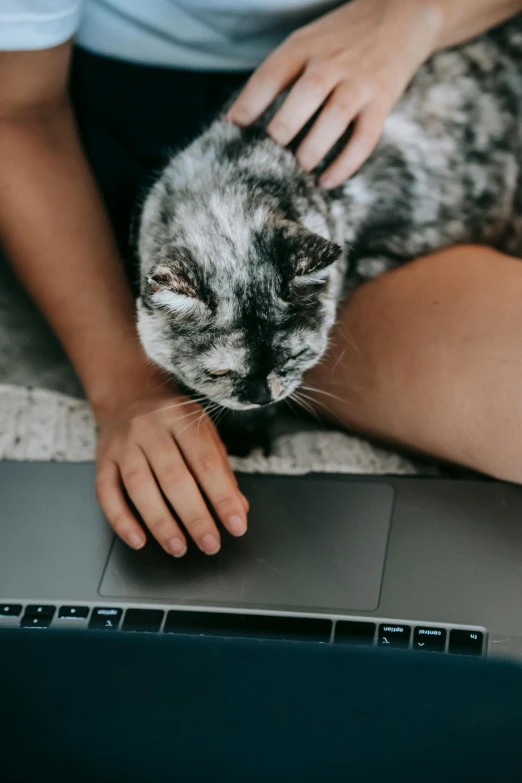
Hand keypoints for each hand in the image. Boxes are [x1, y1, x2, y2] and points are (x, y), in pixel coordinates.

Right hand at [94, 382, 248, 556]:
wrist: (127, 396)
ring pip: (139, 487)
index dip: (222, 497)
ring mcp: (123, 444)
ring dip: (160, 523)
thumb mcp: (202, 431)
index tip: (236, 524)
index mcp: (182, 418)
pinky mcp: (102, 460)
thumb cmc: (172, 420)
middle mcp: (149, 429)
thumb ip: (220, 468)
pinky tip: (139, 540)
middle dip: (195, 517)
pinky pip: (106, 493)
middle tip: (210, 544)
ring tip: (178, 547)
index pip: (206, 462)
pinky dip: (121, 520)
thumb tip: (238, 507)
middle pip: (173, 477)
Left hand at [227, 0, 440, 187]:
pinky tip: (325, 182)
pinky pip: (364, 139)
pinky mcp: (381, 101)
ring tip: (297, 172)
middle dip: (282, 132)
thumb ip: (278, 76)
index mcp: (303, 47)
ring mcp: (358, 82)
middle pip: (303, 99)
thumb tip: (239, 121)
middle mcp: (331, 63)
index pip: (269, 77)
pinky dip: (345, 165)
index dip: (247, 106)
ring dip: (312, 151)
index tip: (231, 132)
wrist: (400, 15)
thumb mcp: (305, 43)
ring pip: (334, 120)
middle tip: (267, 160)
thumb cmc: (339, 39)